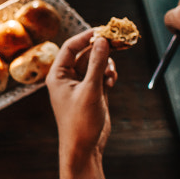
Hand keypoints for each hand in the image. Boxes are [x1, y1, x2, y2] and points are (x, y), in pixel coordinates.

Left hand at [47, 30, 113, 162]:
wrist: (84, 148)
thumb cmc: (80, 122)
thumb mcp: (90, 90)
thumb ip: (96, 63)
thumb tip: (102, 40)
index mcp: (58, 75)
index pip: (71, 47)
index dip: (87, 36)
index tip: (104, 30)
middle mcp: (67, 78)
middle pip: (86, 53)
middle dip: (102, 49)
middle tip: (121, 42)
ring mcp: (80, 85)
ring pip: (95, 64)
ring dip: (106, 65)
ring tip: (111, 75)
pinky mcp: (92, 92)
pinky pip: (101, 74)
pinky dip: (108, 75)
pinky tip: (111, 83)